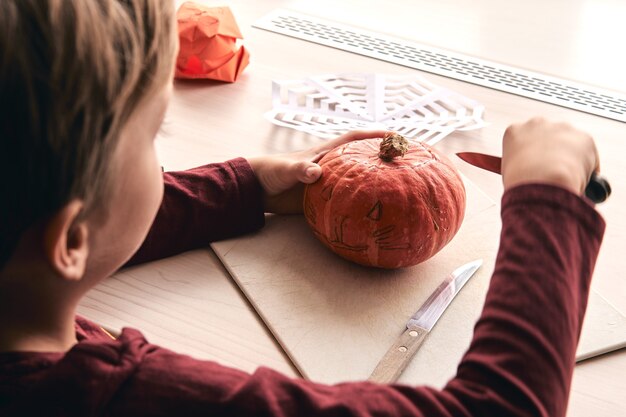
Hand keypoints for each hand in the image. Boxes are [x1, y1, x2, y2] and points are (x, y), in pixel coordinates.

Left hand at [248, 130, 390, 213]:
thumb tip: (316, 173)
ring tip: (398, 192)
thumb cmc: (272, 171)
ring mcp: (330, 184)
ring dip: (374, 185)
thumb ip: (300, 169)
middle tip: (406, 165)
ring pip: (357, 183)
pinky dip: (357, 207)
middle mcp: (332, 167)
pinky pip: (346, 203)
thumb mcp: (286, 169)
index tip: (396, 136)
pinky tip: (371, 216)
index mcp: (326, 153)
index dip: (375, 136)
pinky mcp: (324, 201)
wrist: (258, 190)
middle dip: (382, 161)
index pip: (354, 140)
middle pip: (362, 162)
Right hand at [501, 118, 599, 195]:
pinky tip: (579, 179)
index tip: (532, 165)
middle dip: (550, 151)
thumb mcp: (507, 173)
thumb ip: (520, 165)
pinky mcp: (584, 137)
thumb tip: (530, 174)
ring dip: (569, 157)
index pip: (522, 139)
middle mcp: (538, 125)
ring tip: (565, 177)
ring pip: (568, 142)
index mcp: (515, 131)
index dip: (529, 154)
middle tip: (551, 171)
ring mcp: (561, 128)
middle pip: (547, 136)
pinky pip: (588, 154)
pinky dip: (586, 167)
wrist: (544, 183)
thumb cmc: (523, 182)